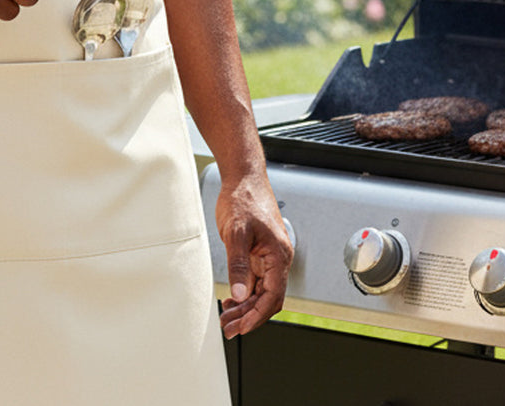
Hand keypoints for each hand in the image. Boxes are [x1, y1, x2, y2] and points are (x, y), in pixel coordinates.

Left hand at [216, 172, 292, 338]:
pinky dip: (244, 292)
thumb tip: (239, 293)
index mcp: (278, 254)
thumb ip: (238, 264)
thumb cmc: (244, 198)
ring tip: (226, 316)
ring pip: (260, 291)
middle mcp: (277, 258)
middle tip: (229, 327)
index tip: (242, 327)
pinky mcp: (258, 253)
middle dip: (249, 315)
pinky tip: (231, 299)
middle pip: (267, 297)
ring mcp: (268, 256)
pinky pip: (255, 280)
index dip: (257, 314)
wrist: (243, 177)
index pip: (273, 295)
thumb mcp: (237, 232)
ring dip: (244, 305)